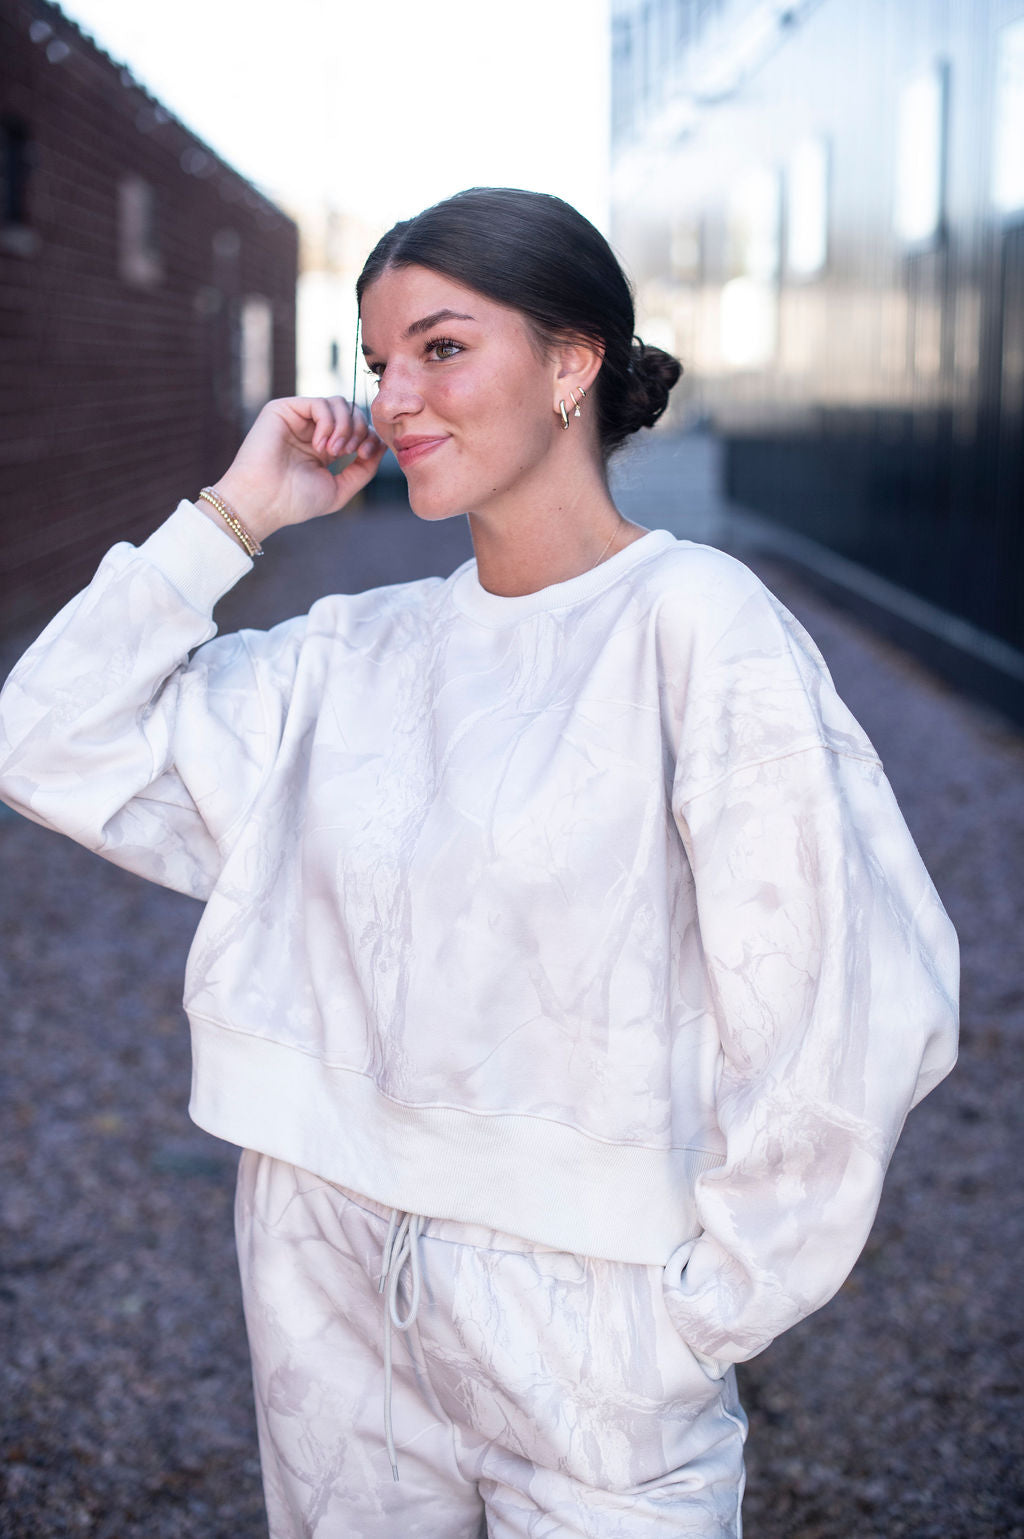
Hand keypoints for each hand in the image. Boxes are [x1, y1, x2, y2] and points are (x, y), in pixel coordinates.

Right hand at [207, 396, 386, 543]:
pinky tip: (319, 445)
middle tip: (351, 453)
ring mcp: (298, 419)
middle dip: (359, 430)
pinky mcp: (283, 409)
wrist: (264, 502)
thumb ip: (363, 469)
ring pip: (338, 403)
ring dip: (345, 426)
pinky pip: (319, 403)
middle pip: (351, 412)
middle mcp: (312, 431)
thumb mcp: (340, 488)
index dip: (368, 437)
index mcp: (325, 449)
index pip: (357, 429)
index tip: (365, 455)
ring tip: (334, 451)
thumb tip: (382, 446)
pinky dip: (327, 422)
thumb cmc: (296, 501)